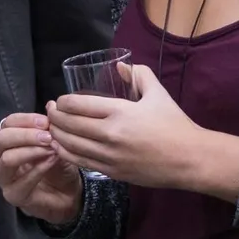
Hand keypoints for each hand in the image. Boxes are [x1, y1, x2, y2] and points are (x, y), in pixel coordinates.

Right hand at [0, 112, 84, 225]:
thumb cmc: (56, 164)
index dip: (25, 120)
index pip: (6, 123)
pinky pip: (22, 181)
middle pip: (2, 139)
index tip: (46, 121)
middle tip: (48, 135)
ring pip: (7, 159)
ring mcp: (4, 179)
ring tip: (51, 148)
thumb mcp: (55, 142)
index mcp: (6, 142)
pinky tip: (52, 161)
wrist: (68, 194)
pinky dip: (39, 168)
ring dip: (31, 150)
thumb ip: (49, 126)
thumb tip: (51, 105)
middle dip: (26, 134)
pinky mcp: (13, 196)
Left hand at [48, 64, 224, 189]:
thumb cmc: (174, 124)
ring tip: (51, 127)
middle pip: (70, 125)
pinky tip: (60, 147)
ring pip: (72, 145)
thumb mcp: (157, 93)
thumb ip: (138, 75)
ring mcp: (110, 156)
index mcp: (120, 112)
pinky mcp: (112, 172)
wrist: (188, 159)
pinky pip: (82, 162)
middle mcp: (110, 135)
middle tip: (50, 110)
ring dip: (57, 135)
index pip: (79, 105)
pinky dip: (66, 153)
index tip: (59, 99)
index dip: (63, 102)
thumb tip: (120, 66)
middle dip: (55, 117)